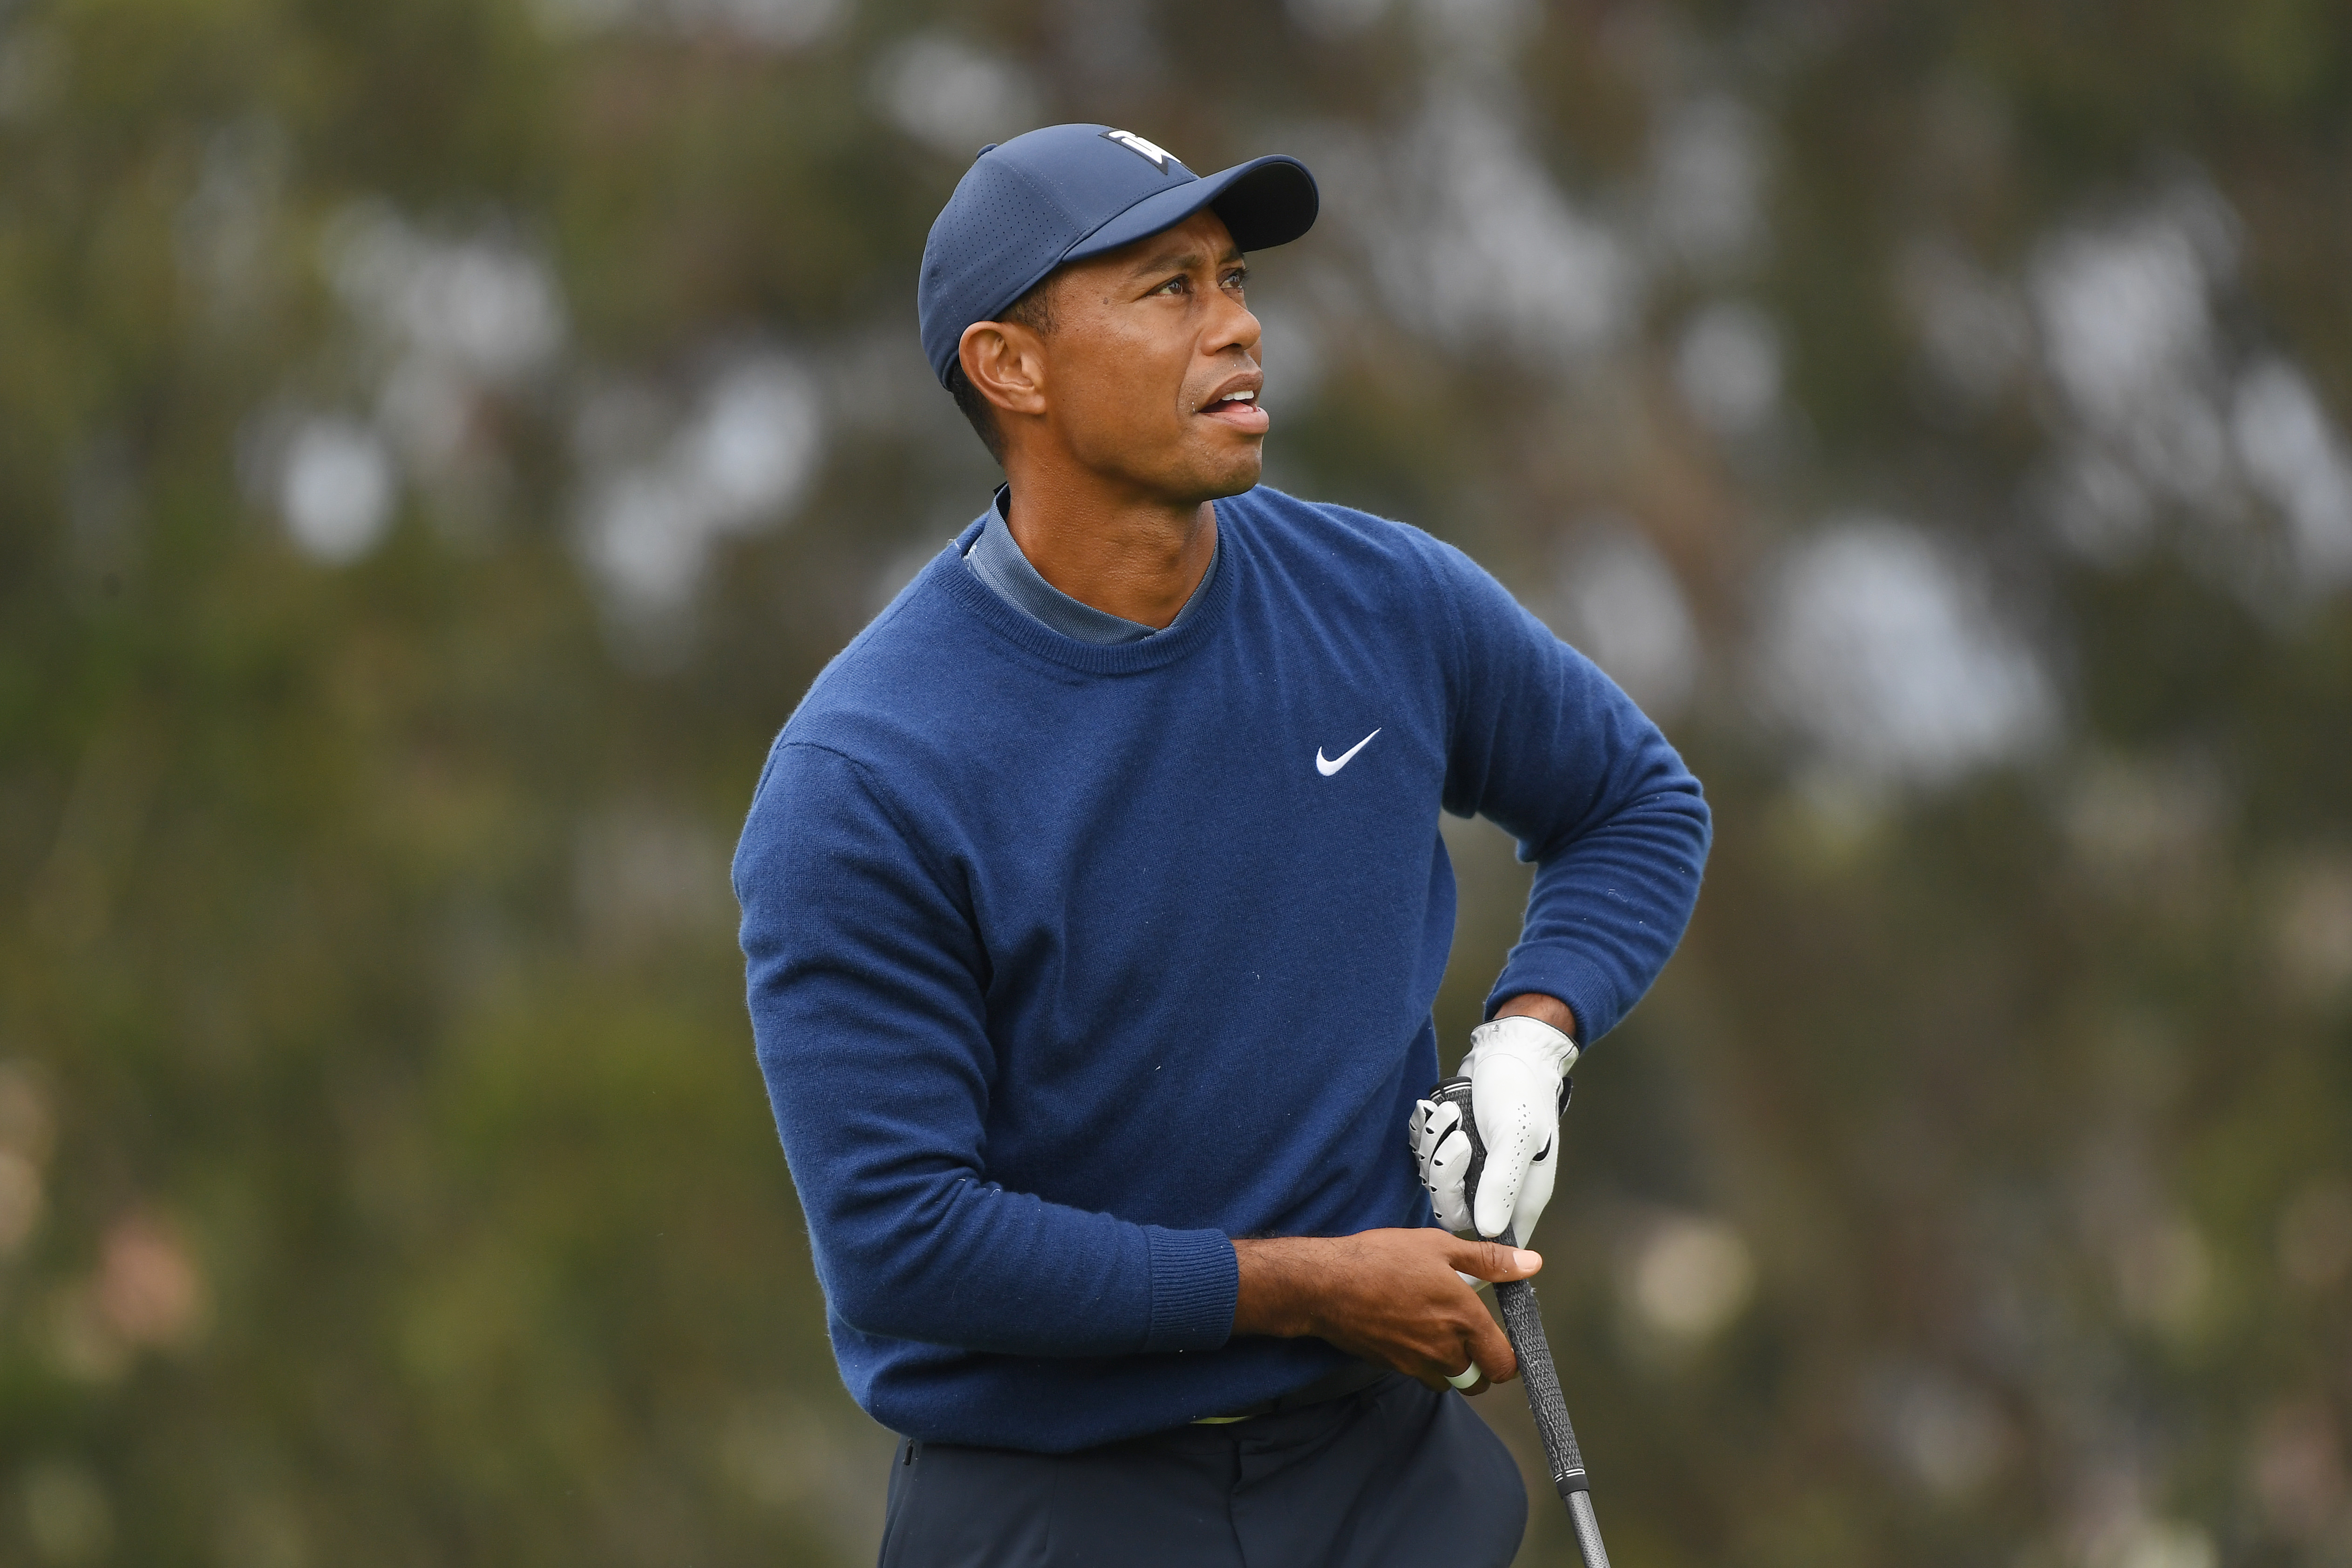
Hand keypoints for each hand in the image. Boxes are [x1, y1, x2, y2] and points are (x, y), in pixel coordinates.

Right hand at [1231, 1229, 1540, 1392]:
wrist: (1325, 1284)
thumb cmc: (1381, 1260)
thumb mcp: (1439, 1246)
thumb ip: (1489, 1260)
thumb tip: (1531, 1263)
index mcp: (1464, 1319)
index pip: (1504, 1364)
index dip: (1508, 1358)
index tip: (1500, 1340)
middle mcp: (1444, 1350)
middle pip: (1478, 1380)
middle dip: (1479, 1364)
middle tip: (1468, 1334)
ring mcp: (1417, 1364)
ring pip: (1449, 1381)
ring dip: (1451, 1366)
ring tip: (1437, 1330)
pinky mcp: (1393, 1368)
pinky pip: (1420, 1374)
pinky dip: (1422, 1362)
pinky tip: (1409, 1330)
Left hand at [1410, 1011, 1576, 1242]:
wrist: (1507, 1053)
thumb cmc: (1521, 1093)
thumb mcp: (1515, 1137)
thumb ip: (1501, 1184)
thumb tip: (1487, 1230)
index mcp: (1521, 1196)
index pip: (1495, 1243)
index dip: (1473, 1238)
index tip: (1457, 1209)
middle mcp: (1496, 1189)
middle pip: (1452, 1209)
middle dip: (1445, 1174)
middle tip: (1459, 1140)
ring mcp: (1473, 1169)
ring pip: (1435, 1180)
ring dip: (1435, 1145)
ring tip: (1453, 1114)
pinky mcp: (1453, 1149)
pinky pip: (1425, 1155)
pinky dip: (1428, 1132)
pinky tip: (1442, 1110)